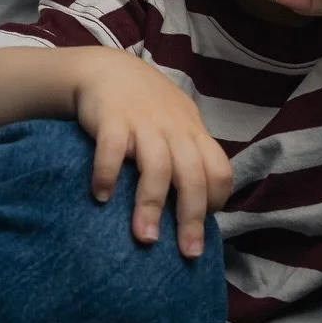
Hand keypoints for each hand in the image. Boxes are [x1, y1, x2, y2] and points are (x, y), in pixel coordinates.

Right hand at [72, 49, 233, 258]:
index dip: (216, 200)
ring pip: (157, 167)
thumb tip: (202, 204)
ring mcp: (143, 123)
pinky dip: (107, 174)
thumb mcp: (178, 124)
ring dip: (151, 205)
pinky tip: (101, 197)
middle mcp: (174, 129)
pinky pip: (112, 149)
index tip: (202, 224)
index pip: (220, 170)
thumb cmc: (148, 106)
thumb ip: (191, 155)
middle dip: (191, 218)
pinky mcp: (112, 119)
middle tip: (187, 253)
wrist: (108, 69)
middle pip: (192, 176)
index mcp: (194, 133)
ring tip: (145, 237)